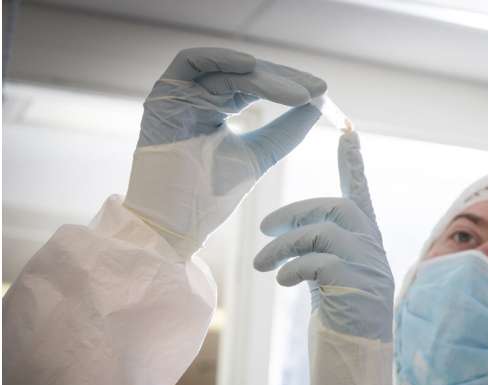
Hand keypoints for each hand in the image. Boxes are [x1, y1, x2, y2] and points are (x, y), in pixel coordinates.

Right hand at [124, 47, 325, 256]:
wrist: (175, 221)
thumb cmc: (211, 195)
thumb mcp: (260, 155)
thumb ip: (287, 131)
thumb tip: (318, 106)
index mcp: (216, 108)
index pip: (257, 84)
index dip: (289, 84)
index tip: (322, 93)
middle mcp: (197, 96)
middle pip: (245, 73)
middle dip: (284, 79)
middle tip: (315, 90)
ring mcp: (180, 93)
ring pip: (227, 69)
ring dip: (265, 77)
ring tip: (297, 94)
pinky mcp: (163, 94)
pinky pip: (190, 61)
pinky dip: (221, 58)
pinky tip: (251, 66)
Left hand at [254, 131, 393, 342]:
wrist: (354, 377)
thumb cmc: (337, 332)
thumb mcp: (326, 286)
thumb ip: (320, 255)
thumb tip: (293, 234)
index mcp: (366, 248)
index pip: (361, 196)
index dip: (353, 164)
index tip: (347, 131)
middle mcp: (374, 255)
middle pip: (338, 207)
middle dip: (296, 211)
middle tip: (264, 228)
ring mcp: (370, 273)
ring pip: (325, 233)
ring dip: (284, 245)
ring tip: (260, 266)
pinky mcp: (358, 292)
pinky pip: (320, 263)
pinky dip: (293, 266)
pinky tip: (280, 281)